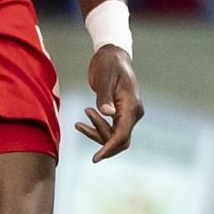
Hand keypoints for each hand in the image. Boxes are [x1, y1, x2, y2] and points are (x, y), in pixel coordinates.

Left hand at [77, 45, 142, 161]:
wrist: (113, 55)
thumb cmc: (108, 64)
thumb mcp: (103, 77)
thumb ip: (104, 96)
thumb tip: (107, 113)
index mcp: (131, 106)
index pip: (122, 134)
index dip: (109, 148)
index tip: (95, 158)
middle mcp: (134, 112)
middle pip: (120, 140)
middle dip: (99, 139)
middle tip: (79, 125)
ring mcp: (129, 114)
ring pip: (114, 136)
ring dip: (96, 132)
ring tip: (80, 119)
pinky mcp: (122, 114)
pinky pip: (111, 130)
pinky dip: (97, 129)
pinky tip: (82, 122)